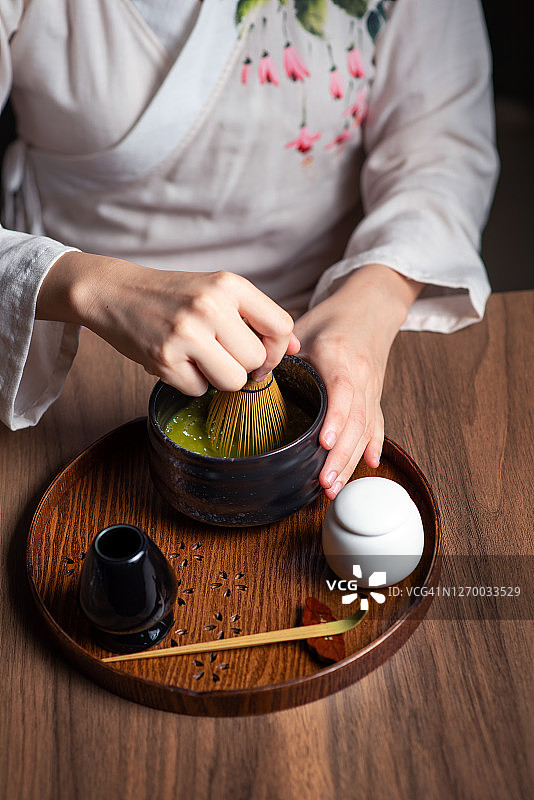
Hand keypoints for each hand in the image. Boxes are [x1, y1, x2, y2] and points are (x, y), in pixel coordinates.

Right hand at [36, 252, 299, 394]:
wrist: (114, 292)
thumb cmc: (172, 295)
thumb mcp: (217, 291)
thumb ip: (256, 316)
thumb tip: (297, 347)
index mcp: (229, 284)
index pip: (281, 327)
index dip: (278, 349)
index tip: (262, 354)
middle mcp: (210, 306)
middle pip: (257, 361)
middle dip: (244, 366)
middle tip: (220, 353)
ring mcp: (185, 333)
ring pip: (233, 381)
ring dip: (219, 378)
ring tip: (198, 357)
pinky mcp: (163, 358)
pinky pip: (199, 390)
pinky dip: (190, 382)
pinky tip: (175, 359)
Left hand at [294, 265, 423, 498]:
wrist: (370, 307)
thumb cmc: (333, 318)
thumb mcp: (303, 327)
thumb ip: (280, 353)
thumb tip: (250, 376)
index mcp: (339, 356)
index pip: (342, 390)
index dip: (335, 418)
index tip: (324, 442)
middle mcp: (361, 375)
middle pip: (356, 420)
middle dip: (341, 455)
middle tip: (324, 482)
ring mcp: (371, 388)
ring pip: (366, 429)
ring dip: (352, 460)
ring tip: (334, 487)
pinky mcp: (375, 396)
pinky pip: (377, 424)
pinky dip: (374, 446)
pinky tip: (370, 465)